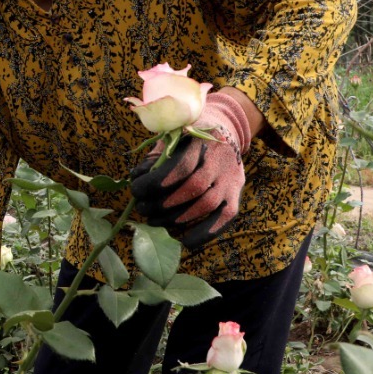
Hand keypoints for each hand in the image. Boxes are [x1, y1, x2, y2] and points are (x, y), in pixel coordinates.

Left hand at [130, 89, 251, 249]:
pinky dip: (204, 233)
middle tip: (142, 208)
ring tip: (153, 222)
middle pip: (193, 187)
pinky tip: (184, 242)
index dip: (157, 182)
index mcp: (202, 139)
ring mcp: (231, 177)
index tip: (136, 190)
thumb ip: (154, 157)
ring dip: (177, 219)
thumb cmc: (187, 138)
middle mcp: (221, 158)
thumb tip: (136, 179)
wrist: (224, 131)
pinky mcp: (236, 193)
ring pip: (207, 204)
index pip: (181, 165)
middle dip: (163, 203)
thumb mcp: (171, 136)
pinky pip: (224, 218)